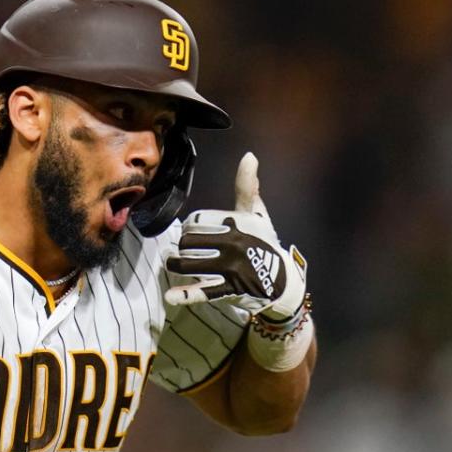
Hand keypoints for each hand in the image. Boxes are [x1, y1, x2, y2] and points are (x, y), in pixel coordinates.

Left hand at [165, 152, 306, 320]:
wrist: (280, 281)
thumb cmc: (263, 242)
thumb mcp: (256, 214)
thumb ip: (247, 186)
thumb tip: (249, 155)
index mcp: (237, 223)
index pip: (195, 221)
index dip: (192, 227)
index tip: (199, 232)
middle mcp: (233, 244)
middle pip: (188, 242)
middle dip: (183, 246)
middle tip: (187, 250)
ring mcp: (230, 269)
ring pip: (188, 263)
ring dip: (174, 264)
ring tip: (172, 262)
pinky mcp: (228, 290)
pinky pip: (203, 292)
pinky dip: (185, 295)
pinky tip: (170, 296)